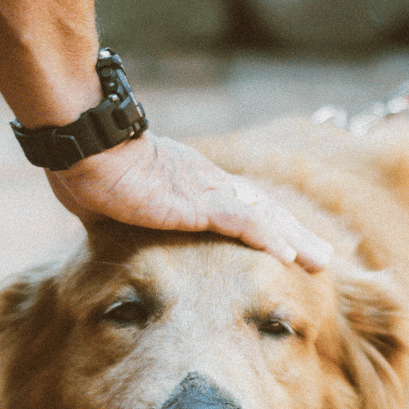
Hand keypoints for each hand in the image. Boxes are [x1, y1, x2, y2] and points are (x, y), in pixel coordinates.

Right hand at [45, 132, 331, 271]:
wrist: (85, 146)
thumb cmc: (92, 170)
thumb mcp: (117, 203)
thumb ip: (128, 216)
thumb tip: (111, 229)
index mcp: (195, 186)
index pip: (244, 209)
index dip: (271, 227)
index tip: (291, 246)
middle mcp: (210, 186)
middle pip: (265, 212)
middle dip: (297, 236)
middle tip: (323, 258)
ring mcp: (207, 192)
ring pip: (264, 218)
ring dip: (294, 241)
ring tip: (321, 263)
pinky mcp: (197, 202)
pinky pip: (241, 222)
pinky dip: (266, 238)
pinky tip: (287, 257)